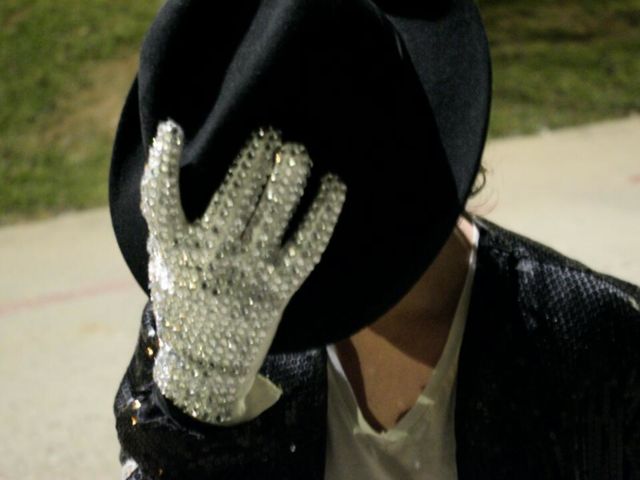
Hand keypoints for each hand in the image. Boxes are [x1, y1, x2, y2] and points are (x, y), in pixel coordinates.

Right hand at [140, 120, 345, 422]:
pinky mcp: (280, 288)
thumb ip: (169, 225)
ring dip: (289, 174)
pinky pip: (308, 244)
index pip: (162, 198)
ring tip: (297, 150)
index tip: (175, 127)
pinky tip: (334, 185)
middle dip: (254, 155)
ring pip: (273, 211)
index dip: (165, 160)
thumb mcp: (164, 265)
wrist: (207, 365)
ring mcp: (248, 273)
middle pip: (234, 195)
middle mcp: (211, 258)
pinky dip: (325, 212)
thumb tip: (177, 169)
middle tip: (268, 131)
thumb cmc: (184, 303)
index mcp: (174, 250)